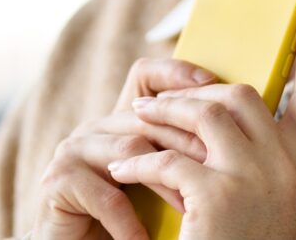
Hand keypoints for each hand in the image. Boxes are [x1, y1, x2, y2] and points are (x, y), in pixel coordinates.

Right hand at [30, 58, 219, 239]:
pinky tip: (146, 239)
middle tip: (221, 164)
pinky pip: (104, 195)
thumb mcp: (163, 181)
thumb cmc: (128, 222)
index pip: (146, 76)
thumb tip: (238, 133)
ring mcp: (73, 150)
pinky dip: (129, 221)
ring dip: (164, 182)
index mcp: (122, 120)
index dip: (177, 71)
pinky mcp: (57, 181)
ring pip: (130, 149)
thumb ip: (185, 154)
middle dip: (189, 139)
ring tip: (190, 209)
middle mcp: (97, 127)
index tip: (213, 81)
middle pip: (148, 116)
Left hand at [107, 3, 295, 239]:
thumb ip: (261, 154)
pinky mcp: (219, 196)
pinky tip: (123, 171)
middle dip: (196, 91)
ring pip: (204, 115)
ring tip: (136, 121)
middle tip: (162, 99)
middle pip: (242, 96)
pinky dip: (140, 163)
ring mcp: (259, 178)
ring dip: (163, 116)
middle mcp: (293, 166)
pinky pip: (169, 160)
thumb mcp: (271, 197)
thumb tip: (224, 106)